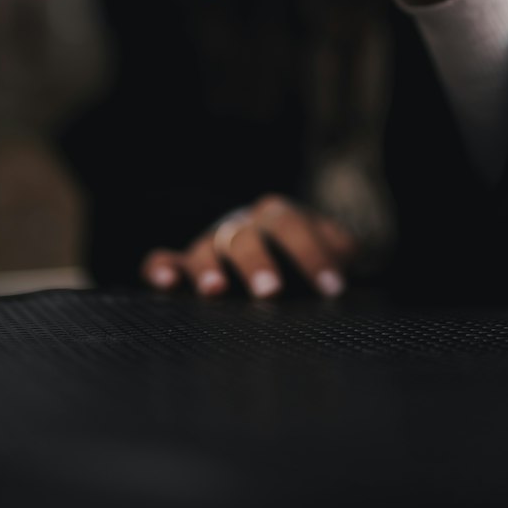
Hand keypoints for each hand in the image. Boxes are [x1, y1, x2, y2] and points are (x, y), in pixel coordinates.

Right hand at [140, 193, 359, 298]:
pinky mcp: (181, 263)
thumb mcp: (325, 249)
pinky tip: (168, 285)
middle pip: (246, 236)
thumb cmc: (300, 257)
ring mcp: (209, 243)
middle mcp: (239, 224)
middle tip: (271, 292)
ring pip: (204, 250)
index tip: (332, 289)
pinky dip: (161, 270)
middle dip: (258, 263)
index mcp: (276, 215)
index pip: (292, 226)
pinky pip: (162, 262)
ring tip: (215, 290)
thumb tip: (346, 258)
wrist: (269, 252)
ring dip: (208, 268)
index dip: (313, 255)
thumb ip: (339, 250)